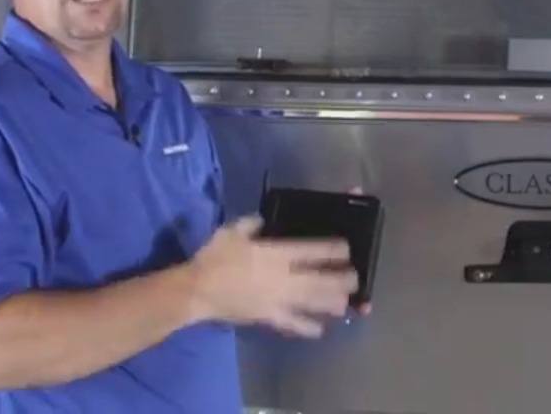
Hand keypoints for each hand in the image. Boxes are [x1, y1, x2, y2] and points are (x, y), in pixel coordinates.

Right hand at [188, 217, 355, 337]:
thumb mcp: (234, 229)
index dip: (335, 250)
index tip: (346, 249)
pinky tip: (320, 330)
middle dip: (343, 280)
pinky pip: (293, 325)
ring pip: (314, 303)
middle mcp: (285, 277)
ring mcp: (279, 300)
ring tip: (346, 304)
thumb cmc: (215, 256)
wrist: (196, 290)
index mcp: (278, 253)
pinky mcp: (269, 318)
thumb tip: (264, 220)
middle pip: (323, 279)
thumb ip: (253, 223)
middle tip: (355, 278)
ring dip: (333, 303)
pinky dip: (308, 328)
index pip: (315, 250)